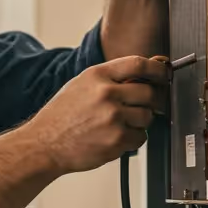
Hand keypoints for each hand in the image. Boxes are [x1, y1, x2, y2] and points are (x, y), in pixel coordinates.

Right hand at [24, 56, 169, 173]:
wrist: (44, 144)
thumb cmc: (61, 117)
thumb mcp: (81, 86)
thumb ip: (111, 78)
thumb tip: (146, 71)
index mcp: (97, 76)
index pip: (138, 63)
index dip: (157, 69)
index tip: (164, 74)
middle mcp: (106, 94)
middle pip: (149, 92)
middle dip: (153, 101)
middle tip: (147, 105)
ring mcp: (112, 117)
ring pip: (147, 117)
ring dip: (140, 122)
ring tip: (120, 124)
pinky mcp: (117, 140)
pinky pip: (140, 137)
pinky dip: (133, 139)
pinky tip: (114, 137)